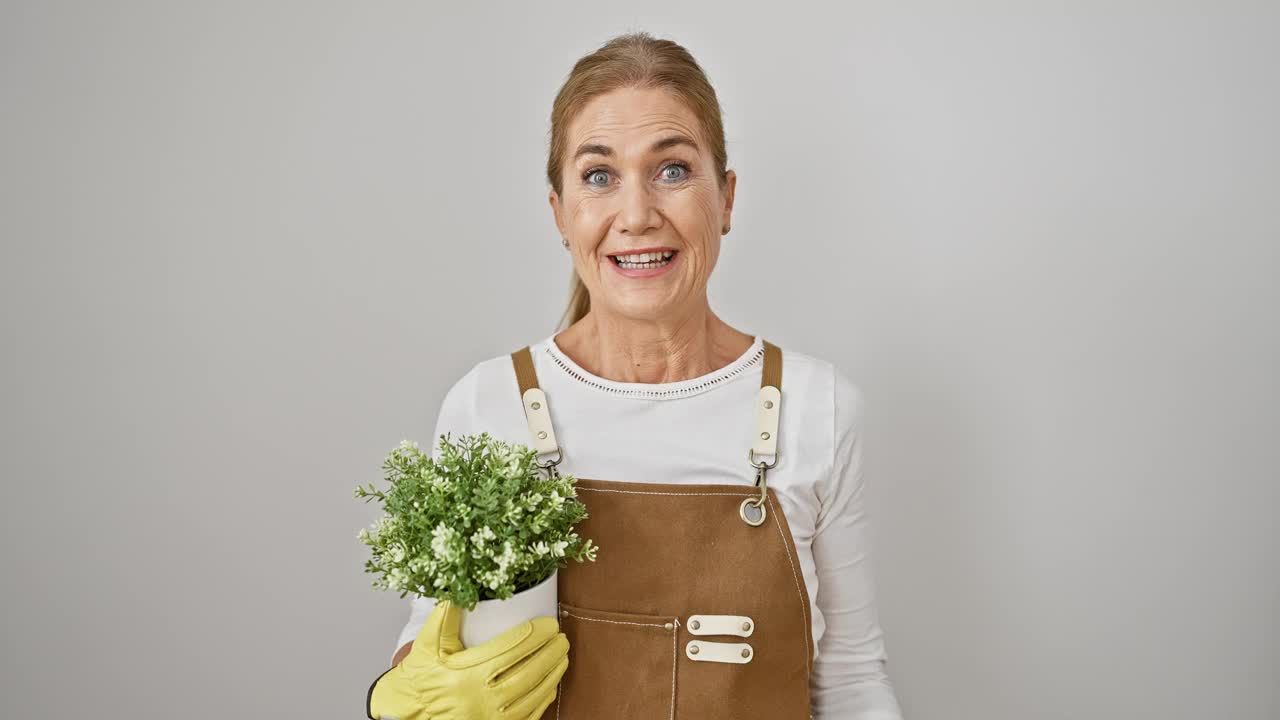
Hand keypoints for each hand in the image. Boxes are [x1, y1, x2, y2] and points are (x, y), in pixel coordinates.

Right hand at [368, 600, 568, 719]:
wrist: (407, 715)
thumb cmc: (419, 680)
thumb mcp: (426, 646)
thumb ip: (443, 618)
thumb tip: (459, 590)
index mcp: (467, 674)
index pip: (512, 649)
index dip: (535, 635)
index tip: (549, 623)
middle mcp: (482, 698)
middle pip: (528, 672)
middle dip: (550, 653)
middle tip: (562, 638)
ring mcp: (490, 717)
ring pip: (532, 694)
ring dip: (552, 674)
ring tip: (562, 657)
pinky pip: (527, 716)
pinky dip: (542, 699)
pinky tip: (550, 685)